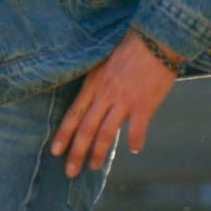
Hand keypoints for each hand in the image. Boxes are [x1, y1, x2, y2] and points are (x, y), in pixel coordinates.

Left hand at [50, 30, 180, 177]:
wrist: (156, 39)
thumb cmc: (132, 47)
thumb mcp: (106, 62)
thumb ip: (100, 84)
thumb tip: (96, 103)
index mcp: (94, 83)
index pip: (74, 113)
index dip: (63, 134)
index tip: (55, 151)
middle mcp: (105, 94)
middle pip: (85, 129)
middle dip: (76, 153)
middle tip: (70, 172)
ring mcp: (124, 101)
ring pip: (105, 134)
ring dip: (99, 153)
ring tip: (94, 167)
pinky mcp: (143, 105)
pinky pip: (136, 130)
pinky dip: (135, 142)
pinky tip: (135, 149)